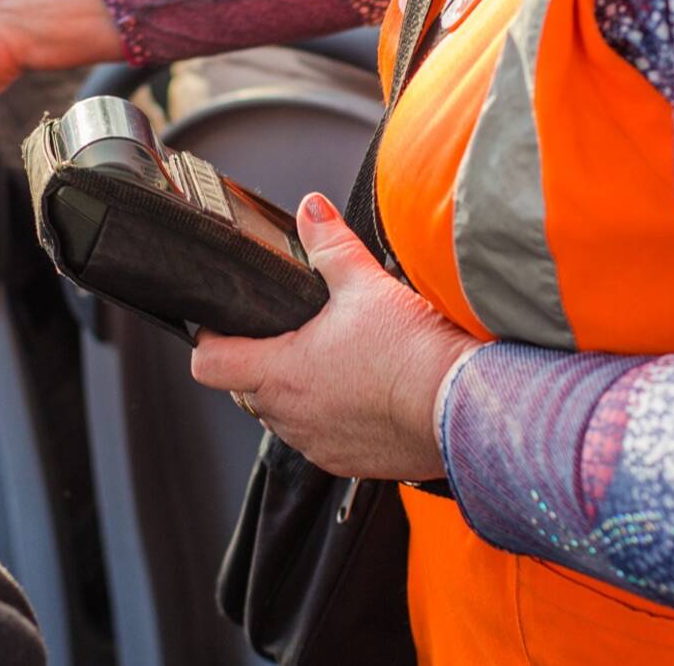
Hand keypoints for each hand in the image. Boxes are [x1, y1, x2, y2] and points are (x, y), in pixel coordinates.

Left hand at [190, 193, 480, 480]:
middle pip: (245, 389)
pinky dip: (329, 418)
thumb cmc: (412, 353)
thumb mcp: (363, 284)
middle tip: (286, 332)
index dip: (210, 337)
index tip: (223, 322)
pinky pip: (320, 440)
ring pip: (282, 417)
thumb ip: (329, 244)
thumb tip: (311, 210)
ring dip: (294, 392)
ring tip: (328, 361)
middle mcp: (289, 417)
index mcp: (278, 373)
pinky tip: (359, 393)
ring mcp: (318, 445)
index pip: (209, 363)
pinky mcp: (349, 463)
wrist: (465, 409)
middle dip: (257, 361)